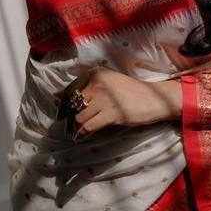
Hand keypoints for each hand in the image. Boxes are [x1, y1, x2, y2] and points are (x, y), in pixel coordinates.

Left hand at [56, 66, 181, 137]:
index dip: (64, 104)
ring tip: (78, 132)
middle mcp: (97, 84)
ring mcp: (104, 99)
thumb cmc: (131, 92)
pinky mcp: (111, 114)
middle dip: (70, 117)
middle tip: (70, 126)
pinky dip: (83, 133)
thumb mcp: (109, 83)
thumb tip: (57, 97)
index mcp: (96, 74)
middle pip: (73, 104)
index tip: (62, 114)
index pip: (71, 90)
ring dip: (77, 127)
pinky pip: (88, 126)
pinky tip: (83, 136)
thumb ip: (88, 88)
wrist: (153, 99)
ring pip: (79, 117)